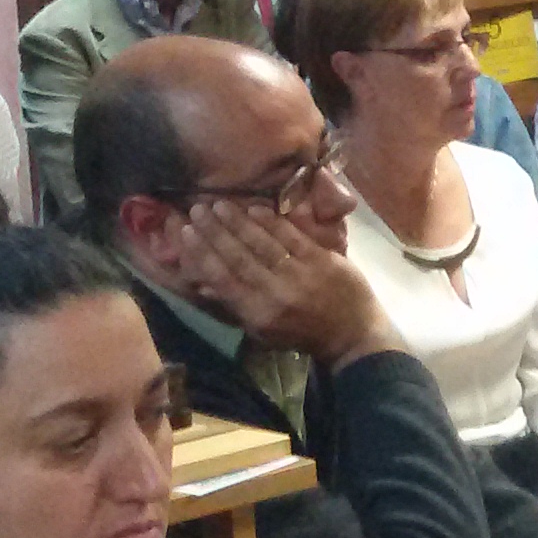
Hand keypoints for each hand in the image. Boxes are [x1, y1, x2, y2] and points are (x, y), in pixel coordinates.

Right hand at [179, 200, 390, 365]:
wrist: (352, 334)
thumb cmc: (302, 334)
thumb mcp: (263, 331)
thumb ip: (235, 304)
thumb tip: (203, 282)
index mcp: (258, 313)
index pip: (222, 279)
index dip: (201, 253)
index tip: (184, 232)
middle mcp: (275, 293)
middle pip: (238, 256)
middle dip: (214, 231)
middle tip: (196, 209)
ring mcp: (300, 273)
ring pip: (262, 243)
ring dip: (237, 221)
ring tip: (218, 203)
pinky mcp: (321, 259)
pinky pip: (291, 236)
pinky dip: (271, 221)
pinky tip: (253, 208)